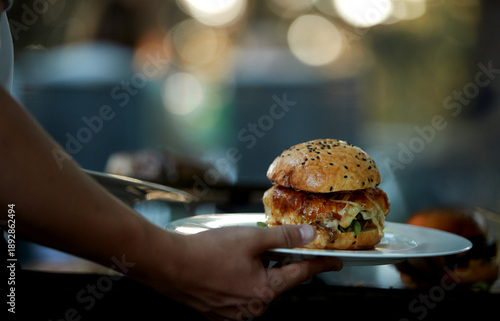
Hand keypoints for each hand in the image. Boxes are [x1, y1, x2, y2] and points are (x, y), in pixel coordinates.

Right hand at [155, 225, 342, 319]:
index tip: (335, 261)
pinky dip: (240, 278)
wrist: (167, 265)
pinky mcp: (216, 311)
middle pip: (277, 281)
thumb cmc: (207, 251)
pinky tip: (227, 265)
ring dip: (258, 270)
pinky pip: (238, 294)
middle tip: (275, 245)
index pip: (301, 274)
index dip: (320, 264)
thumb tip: (309, 235)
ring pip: (256, 287)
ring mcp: (233, 313)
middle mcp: (251, 308)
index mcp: (264, 291)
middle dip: (280, 262)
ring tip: (242, 251)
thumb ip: (283, 237)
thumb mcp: (251, 238)